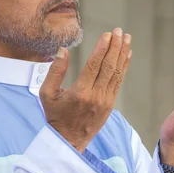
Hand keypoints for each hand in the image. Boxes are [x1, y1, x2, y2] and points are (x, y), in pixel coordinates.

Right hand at [39, 28, 131, 151]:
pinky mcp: (110, 104)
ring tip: (126, 38)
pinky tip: (126, 55)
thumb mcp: (47, 94)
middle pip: (108, 66)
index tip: (107, 35)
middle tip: (118, 31)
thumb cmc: (55, 116)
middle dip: (115, 47)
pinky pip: (118, 82)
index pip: (94, 65)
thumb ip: (54, 71)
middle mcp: (95, 96)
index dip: (102, 48)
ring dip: (122, 54)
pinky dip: (123, 67)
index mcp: (80, 92)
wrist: (69, 140)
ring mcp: (105, 100)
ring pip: (116, 73)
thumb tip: (62, 50)